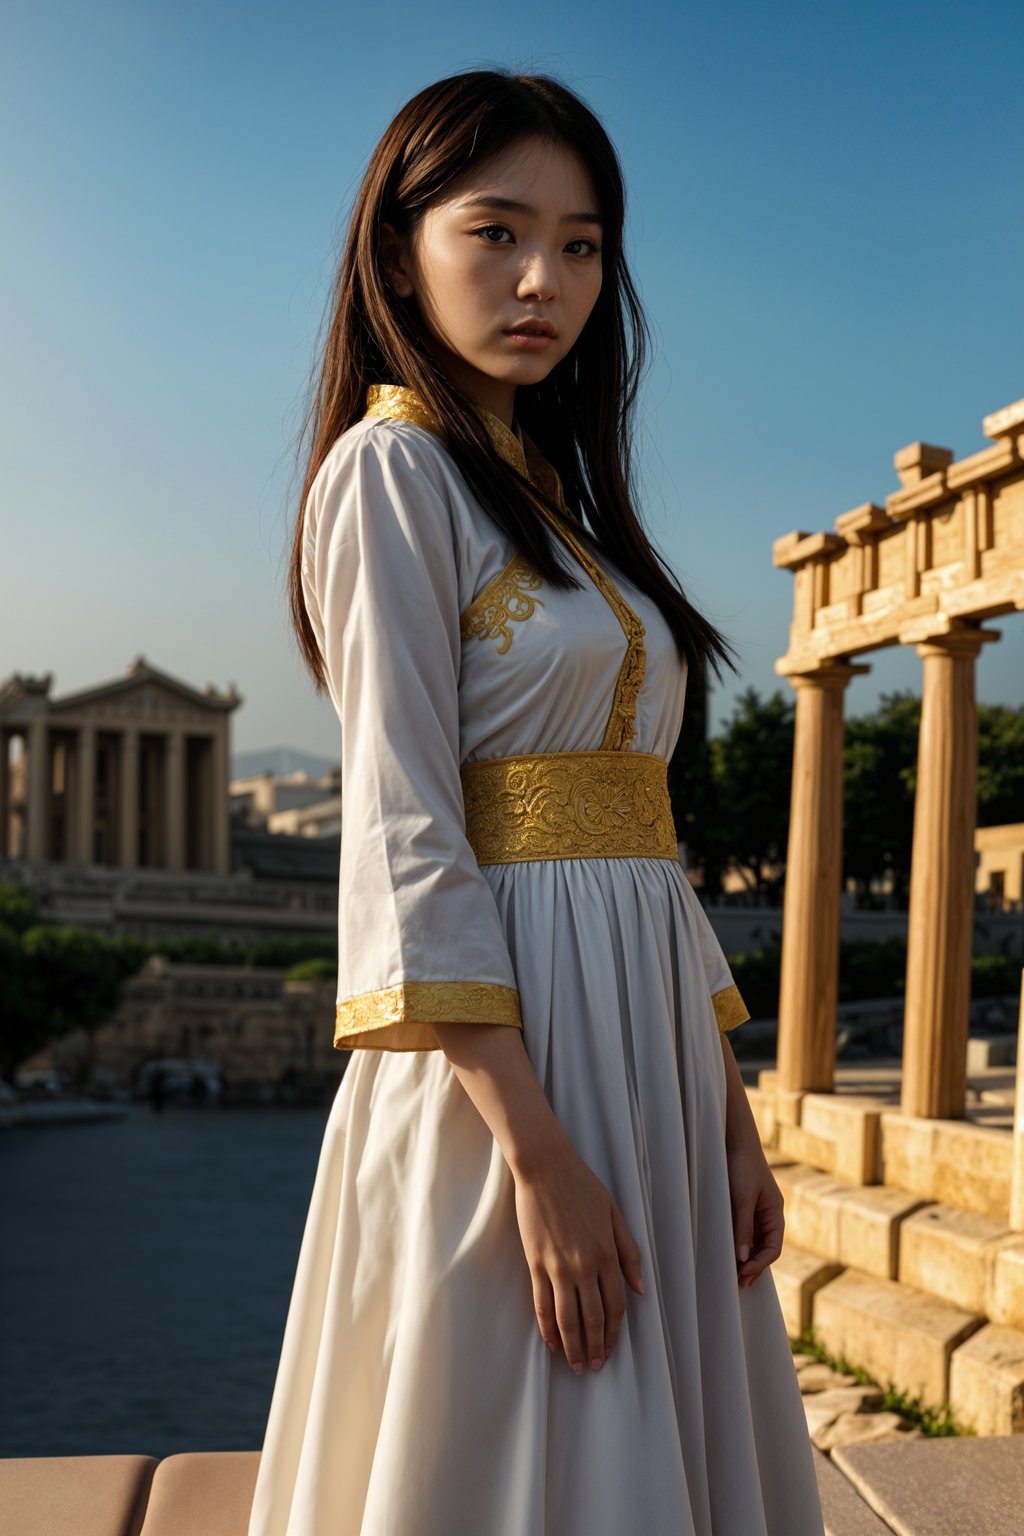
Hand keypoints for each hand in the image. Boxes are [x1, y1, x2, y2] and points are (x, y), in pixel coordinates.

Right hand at [513, 1140, 644, 1373]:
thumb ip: (629, 1252)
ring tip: (575, 1364)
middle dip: (595, 1347)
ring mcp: (558, 1266)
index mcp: (606, 1254)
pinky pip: (541, 1303)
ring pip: (567, 1317)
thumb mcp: (615, 1214)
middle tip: (593, 1368)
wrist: (545, 1167)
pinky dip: (546, 1327)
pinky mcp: (536, 1262)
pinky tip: (550, 1341)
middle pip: (592, 1318)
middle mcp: (584, 1265)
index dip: (614, 1332)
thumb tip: (640, 1288)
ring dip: (573, 1345)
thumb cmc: (582, 1186)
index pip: (615, 1305)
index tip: (611, 1350)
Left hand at [726, 1140, 783, 1288]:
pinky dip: (741, 1245)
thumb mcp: (742, 1198)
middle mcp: (769, 1214)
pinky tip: (731, 1254)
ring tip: (735, 1275)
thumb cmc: (742, 1166)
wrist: (735, 1139)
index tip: (743, 1274)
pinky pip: (746, 1232)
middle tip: (739, 1284)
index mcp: (776, 1213)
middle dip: (754, 1267)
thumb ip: (743, 1227)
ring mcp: (758, 1211)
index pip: (773, 1248)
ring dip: (748, 1259)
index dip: (760, 1264)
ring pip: (756, 1242)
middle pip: (766, 1248)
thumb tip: (744, 1258)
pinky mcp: (745, 1206)